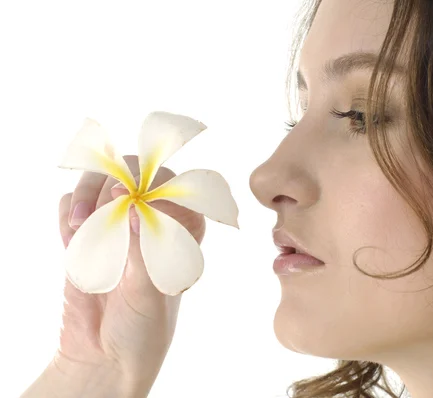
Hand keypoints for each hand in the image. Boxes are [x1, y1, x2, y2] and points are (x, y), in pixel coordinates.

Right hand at [53, 155, 204, 395]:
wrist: (104, 356)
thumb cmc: (144, 328)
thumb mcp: (150, 292)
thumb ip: (143, 248)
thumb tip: (136, 205)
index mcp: (182, 231)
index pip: (173, 188)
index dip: (151, 183)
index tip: (128, 195)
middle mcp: (151, 221)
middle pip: (134, 174)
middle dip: (112, 184)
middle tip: (98, 210)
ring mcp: (117, 225)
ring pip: (100, 183)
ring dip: (86, 197)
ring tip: (79, 227)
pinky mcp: (86, 235)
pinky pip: (72, 206)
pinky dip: (68, 215)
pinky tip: (72, 240)